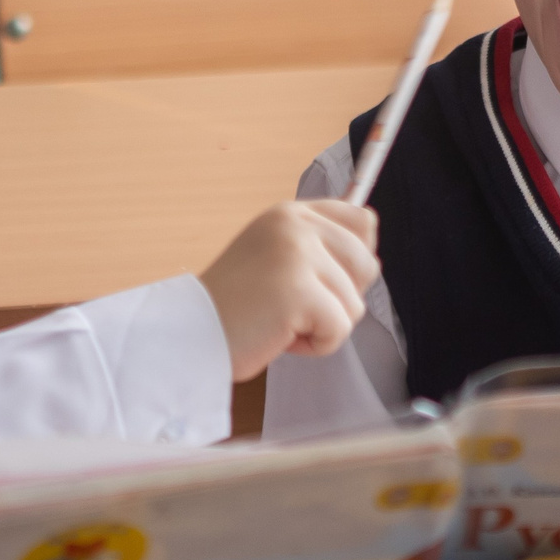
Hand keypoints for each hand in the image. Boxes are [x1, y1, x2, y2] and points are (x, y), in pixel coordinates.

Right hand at [198, 201, 380, 381]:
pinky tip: (280, 336)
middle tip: (294, 306)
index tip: (325, 278)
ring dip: (322, 325)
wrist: (190, 333)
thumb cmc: (235, 307)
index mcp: (290, 214)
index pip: (361, 219)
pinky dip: (315, 345)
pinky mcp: (300, 292)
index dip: (355, 257)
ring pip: (354, 303)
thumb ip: (316, 249)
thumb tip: (368, 258)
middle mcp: (295, 225)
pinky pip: (339, 329)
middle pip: (366, 265)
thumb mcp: (276, 258)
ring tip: (281, 321)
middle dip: (339, 298)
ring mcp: (298, 255)